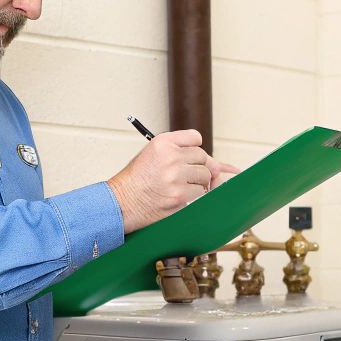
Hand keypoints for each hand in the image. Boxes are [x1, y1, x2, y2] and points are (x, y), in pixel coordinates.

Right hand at [105, 129, 241, 233]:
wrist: (122, 202)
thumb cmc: (137, 180)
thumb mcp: (152, 154)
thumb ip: (179, 151)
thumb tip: (218, 165)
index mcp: (162, 143)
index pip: (195, 138)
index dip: (193, 149)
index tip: (187, 158)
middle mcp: (170, 157)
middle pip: (203, 158)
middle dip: (196, 167)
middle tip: (181, 176)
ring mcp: (176, 178)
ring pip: (204, 176)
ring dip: (196, 183)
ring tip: (177, 186)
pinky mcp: (180, 196)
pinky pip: (201, 193)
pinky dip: (193, 197)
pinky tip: (177, 196)